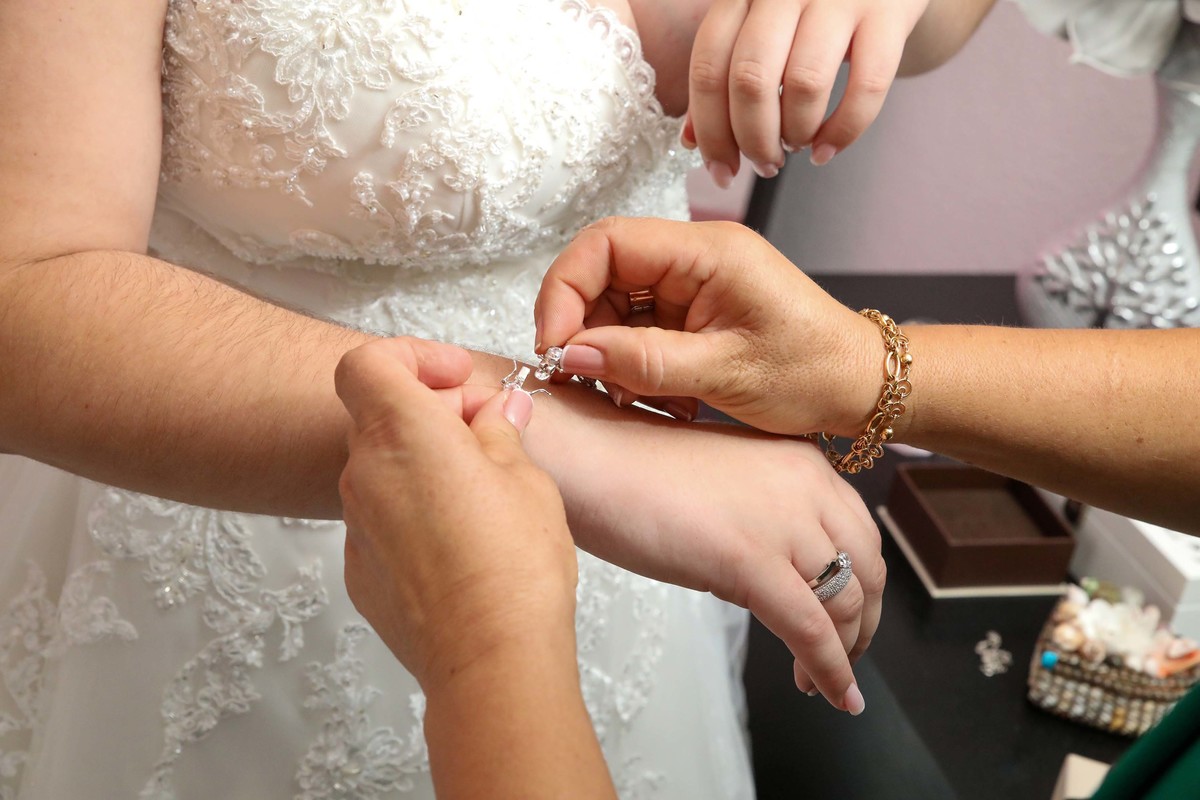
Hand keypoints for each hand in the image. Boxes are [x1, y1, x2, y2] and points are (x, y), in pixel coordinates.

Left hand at [335, 337, 576, 692]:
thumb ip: (500, 433)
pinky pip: (381, 519)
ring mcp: (355, 526)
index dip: (412, 357)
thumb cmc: (511, 567)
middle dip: (432, 411)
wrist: (489, 658)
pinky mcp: (360, 571)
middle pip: (379, 414)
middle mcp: (365, 473)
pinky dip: (414, 511)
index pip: (369, 363)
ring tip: (485, 489)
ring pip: (381, 468)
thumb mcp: (526, 478)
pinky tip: (463, 538)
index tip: (456, 377)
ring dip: (425, 462)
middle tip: (487, 430)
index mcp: (402, 432)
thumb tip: (497, 413)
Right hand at [524, 371, 880, 712]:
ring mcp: (781, 521)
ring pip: (842, 603)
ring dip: (843, 653)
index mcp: (800, 460)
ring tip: (828, 684)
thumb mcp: (722, 482)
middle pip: (866, 567)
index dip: (863, 582)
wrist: (586, 457)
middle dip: (863, 621)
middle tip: (847, 657)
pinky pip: (809, 629)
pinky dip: (829, 669)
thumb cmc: (631, 470)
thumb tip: (774, 568)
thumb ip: (762, 513)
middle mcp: (805, 484)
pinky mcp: (751, 560)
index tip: (851, 615)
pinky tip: (830, 694)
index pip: (859, 531)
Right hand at [534, 216, 882, 437]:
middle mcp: (694, 258)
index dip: (566, 289)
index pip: (606, 243)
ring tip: (636, 398)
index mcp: (706, 251)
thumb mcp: (725, 373)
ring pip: (615, 308)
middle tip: (584, 381)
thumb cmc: (813, 371)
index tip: (555, 344)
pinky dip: (634, 367)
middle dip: (585, 330)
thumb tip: (572, 355)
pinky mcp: (692, 312)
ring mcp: (691, 285)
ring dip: (611, 356)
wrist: (859, 387)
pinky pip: (638, 330)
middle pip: (603, 275)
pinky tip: (659, 397)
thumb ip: (644, 361)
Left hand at [685, 0, 929, 182]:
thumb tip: (692, 142)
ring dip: (796, 133)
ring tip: (797, 144)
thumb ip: (724, 76)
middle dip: (753, 139)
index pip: (707, 66)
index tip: (722, 169)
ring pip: (804, 84)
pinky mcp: (889, 12)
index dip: (710, 130)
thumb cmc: (812, 10)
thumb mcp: (760, 29)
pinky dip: (844, 131)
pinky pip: (865, 86)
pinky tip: (828, 149)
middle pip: (750, 80)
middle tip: (765, 163)